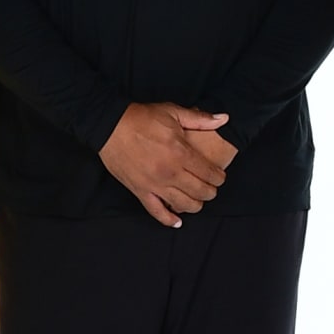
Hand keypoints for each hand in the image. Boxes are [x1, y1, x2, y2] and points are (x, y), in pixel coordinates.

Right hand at [98, 102, 232, 227]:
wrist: (109, 126)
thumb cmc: (141, 118)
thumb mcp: (173, 112)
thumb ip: (200, 119)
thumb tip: (224, 119)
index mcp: (181, 153)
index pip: (209, 173)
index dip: (219, 177)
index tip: (220, 177)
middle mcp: (170, 172)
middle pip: (200, 191)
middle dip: (211, 191)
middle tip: (212, 188)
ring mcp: (154, 184)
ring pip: (183, 204)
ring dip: (196, 205)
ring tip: (198, 200)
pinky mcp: (140, 191)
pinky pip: (157, 211)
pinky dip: (169, 220)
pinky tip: (177, 221)